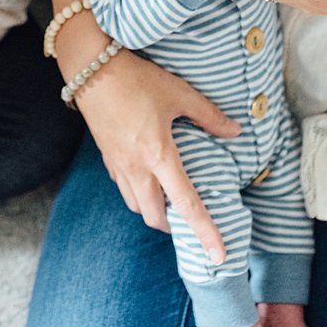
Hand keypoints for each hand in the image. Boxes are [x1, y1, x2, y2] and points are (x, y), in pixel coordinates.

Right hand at [76, 50, 239, 262]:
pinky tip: (147, 178)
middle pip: (156, 217)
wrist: (91, 69)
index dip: (205, 232)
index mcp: (158, 154)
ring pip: (137, 207)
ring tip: (170, 199)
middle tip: (191, 218)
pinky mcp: (106, 158)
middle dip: (175, 226)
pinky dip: (139, 194)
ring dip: (155, 211)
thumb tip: (235, 131)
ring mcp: (118, 165)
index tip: (218, 257)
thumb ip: (209, 115)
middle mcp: (136, 168)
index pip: (187, 204)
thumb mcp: (178, 93)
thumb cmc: (136, 78)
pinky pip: (124, 189)